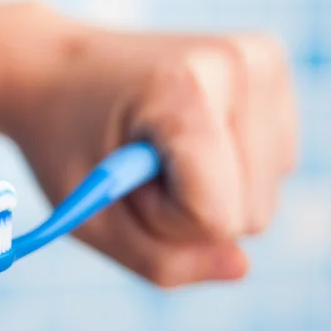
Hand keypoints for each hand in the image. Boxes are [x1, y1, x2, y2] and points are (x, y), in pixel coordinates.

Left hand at [0, 2, 297, 286]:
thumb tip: (241, 267)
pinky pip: (273, 168)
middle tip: (137, 159)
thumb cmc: (66, 140)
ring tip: (158, 143)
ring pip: (264, 197)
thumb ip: (163, 261)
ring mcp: (264, 63)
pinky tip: (186, 131)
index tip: (124, 176)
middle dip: (187, 208)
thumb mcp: (91, 217)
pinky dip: (228, 170)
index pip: (215, 217)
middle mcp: (242, 64)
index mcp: (186, 88)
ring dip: (208, 191)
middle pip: (251, 215)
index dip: (160, 218)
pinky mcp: (271, 73)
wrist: (57, 70)